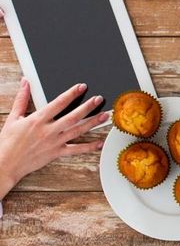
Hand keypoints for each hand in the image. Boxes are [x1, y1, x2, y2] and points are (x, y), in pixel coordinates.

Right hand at [0, 79, 108, 199]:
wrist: (5, 163)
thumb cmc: (7, 141)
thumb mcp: (13, 117)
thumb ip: (22, 99)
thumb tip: (25, 82)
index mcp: (37, 119)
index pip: (58, 103)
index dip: (71, 94)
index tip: (82, 87)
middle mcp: (48, 130)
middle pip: (72, 116)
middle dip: (87, 107)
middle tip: (99, 99)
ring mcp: (54, 142)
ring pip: (77, 131)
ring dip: (92, 123)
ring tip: (105, 116)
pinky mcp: (56, 153)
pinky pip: (75, 150)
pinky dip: (88, 147)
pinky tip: (99, 143)